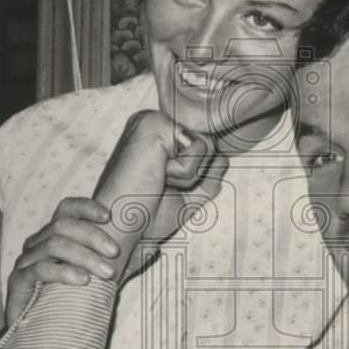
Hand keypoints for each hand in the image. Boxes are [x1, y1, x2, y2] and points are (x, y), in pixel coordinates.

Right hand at [5, 197, 123, 326]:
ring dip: (85, 256)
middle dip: (93, 236)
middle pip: (62, 224)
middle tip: (116, 253)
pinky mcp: (18, 281)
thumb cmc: (75, 301)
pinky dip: (64, 272)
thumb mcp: (103, 277)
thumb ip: (123, 261)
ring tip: (107, 273)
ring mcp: (26, 261)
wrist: (44, 334)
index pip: (67, 208)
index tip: (109, 216)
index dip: (86, 207)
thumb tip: (155, 249)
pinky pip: (40, 269)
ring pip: (54, 244)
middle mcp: (38, 243)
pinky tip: (83, 281)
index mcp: (55, 236)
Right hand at [93, 110, 228, 275]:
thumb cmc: (146, 215)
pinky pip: (199, 148)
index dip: (195, 176)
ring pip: (207, 145)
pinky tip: (157, 175)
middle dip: (194, 175)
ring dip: (189, 175)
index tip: (163, 186)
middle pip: (209, 143)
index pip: (202, 147)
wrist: (124, 229)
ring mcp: (153, 120)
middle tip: (160, 184)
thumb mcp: (186, 195)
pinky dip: (184, 172)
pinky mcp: (156, 125)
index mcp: (155, 136)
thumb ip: (207, 177)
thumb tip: (224, 158)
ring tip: (158, 179)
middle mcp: (153, 122)